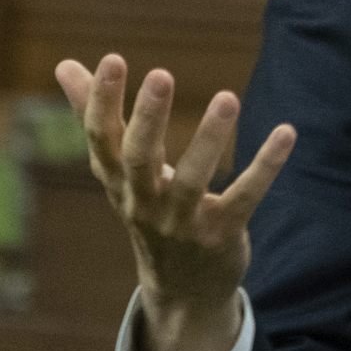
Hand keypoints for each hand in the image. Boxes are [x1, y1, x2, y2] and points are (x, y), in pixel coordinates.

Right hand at [56, 53, 294, 350]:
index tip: (112, 59)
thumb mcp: (120, 171)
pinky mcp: (222, 232)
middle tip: (161, 74)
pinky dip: (266, 166)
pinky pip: (245, 196)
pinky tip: (286, 131)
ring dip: (210, 138)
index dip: (101, 101)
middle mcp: (143, 201)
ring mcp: (182, 221)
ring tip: (228, 97)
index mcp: (118, 180)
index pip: (100, 138)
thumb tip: (63, 64)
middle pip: (139, 157)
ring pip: (193, 179)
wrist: (182, 290)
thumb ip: (97, 117)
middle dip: (148, 117)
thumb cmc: (150, 211)